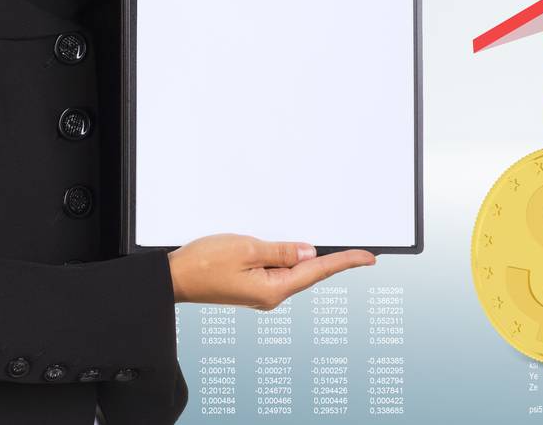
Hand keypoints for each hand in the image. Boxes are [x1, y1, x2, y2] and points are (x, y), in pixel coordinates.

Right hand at [167, 234, 375, 309]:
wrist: (173, 278)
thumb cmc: (203, 264)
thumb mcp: (247, 248)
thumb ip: (281, 251)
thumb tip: (308, 252)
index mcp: (273, 290)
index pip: (318, 271)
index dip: (346, 262)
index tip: (369, 257)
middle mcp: (270, 297)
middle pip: (308, 273)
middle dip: (331, 259)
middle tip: (358, 249)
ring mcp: (261, 294)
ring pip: (293, 271)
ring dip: (307, 258)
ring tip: (327, 245)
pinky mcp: (251, 287)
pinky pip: (278, 271)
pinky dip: (288, 259)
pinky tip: (292, 250)